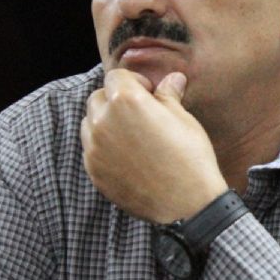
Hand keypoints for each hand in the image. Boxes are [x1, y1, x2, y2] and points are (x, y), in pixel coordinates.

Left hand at [81, 69, 227, 222]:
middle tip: (140, 115)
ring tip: (132, 137)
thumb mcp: (183, 118)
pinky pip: (92, 150)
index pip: (116, 76)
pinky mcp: (94, 171)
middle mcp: (104, 121)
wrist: (187, 202)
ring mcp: (95, 148)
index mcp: (126, 100)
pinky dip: (105, 148)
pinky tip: (129, 158)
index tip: (150, 94)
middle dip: (115, 101)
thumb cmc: (190, 156)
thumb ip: (169, 95)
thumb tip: (174, 78)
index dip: (135, 82)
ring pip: (90, 124)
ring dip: (105, 123)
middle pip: (98, 98)